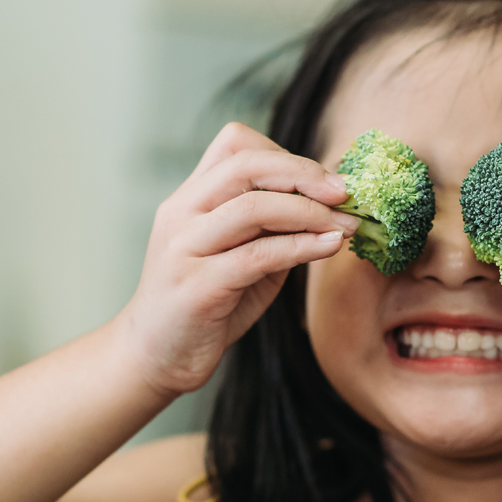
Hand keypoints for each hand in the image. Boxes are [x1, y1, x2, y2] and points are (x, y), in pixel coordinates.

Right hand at [116, 123, 357, 399]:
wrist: (155, 357)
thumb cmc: (204, 305)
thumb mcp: (240, 256)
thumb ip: (272, 228)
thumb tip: (331, 206)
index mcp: (189, 198)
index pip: (235, 144)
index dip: (285, 155)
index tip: (324, 180)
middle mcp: (180, 214)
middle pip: (246, 165)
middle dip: (304, 174)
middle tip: (345, 194)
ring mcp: (184, 248)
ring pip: (253, 207)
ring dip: (310, 212)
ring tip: (345, 226)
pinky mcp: (197, 286)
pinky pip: (258, 255)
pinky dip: (302, 246)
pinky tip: (329, 247)